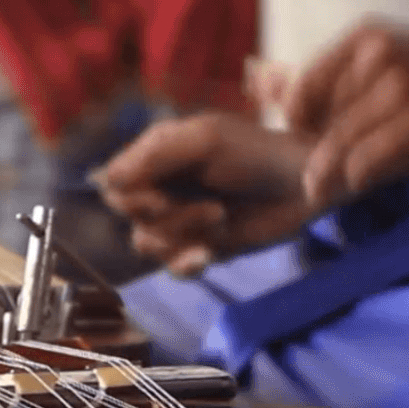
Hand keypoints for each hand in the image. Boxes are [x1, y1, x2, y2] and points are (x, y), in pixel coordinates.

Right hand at [96, 113, 315, 275]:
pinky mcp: (202, 247)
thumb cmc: (258, 150)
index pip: (114, 182)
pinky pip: (173, 267)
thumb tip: (104, 178)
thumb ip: (155, 155)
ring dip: (181, 235)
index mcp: (157, 154)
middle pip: (128, 214)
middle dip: (163, 216)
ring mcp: (182, 218)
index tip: (162, 196)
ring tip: (220, 219)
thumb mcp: (206, 140)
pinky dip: (186, 263)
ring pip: (146, 243)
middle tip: (210, 207)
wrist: (304, 185)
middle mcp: (163, 186)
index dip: (131, 195)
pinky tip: (208, 255)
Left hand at [285, 20, 408, 204]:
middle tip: (310, 173)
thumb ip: (331, 72)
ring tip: (318, 189)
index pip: (304, 85)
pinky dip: (356, 179)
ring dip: (324, 174)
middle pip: (320, 118)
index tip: (305, 138)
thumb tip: (255, 79)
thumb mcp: (389, 55)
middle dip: (312, 150)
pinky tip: (358, 184)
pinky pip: (365, 162)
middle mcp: (377, 55)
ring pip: (338, 144)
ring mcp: (398, 89)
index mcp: (365, 35)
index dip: (296, 120)